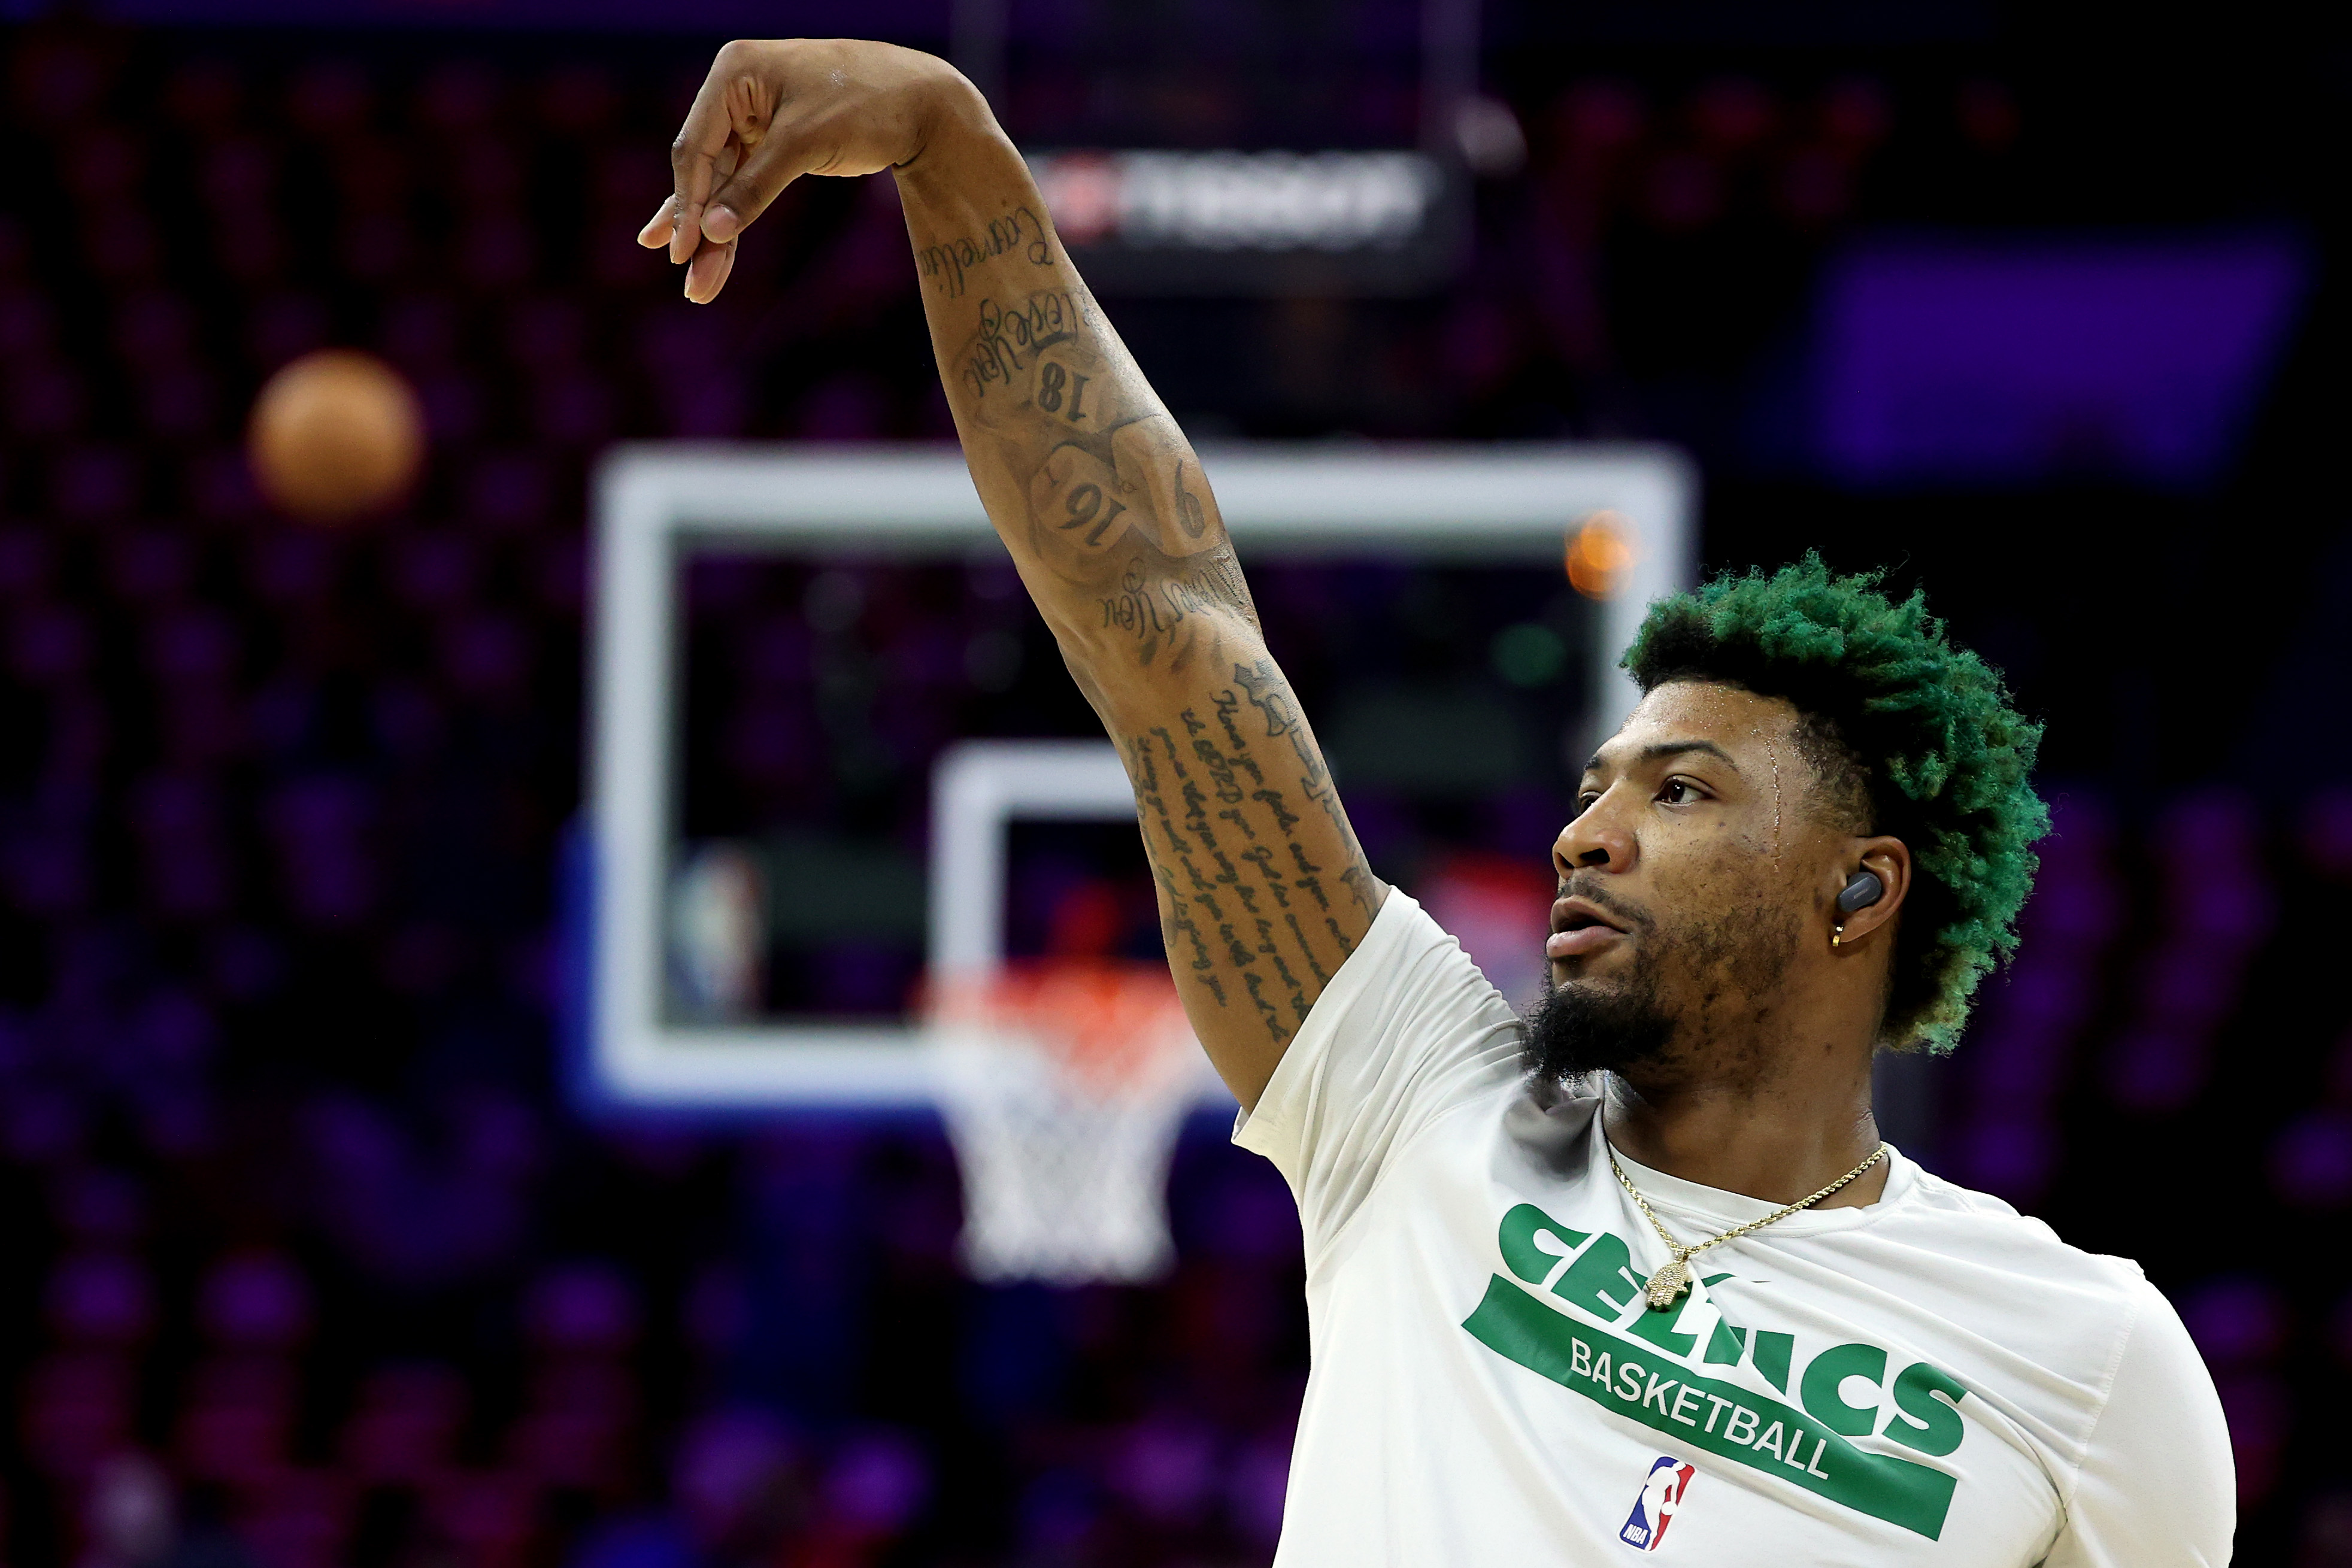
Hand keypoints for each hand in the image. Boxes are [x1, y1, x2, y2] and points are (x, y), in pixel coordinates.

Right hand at [636, 39, 967, 302]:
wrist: (922, 102)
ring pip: (724, 185)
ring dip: (714, 236)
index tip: (683, 253)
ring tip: (699, 289)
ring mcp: (753, 118)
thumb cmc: (866, 105)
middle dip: (699, 230)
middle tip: (692, 286)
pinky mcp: (774, 143)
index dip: (687, 204)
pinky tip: (713, 249)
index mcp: (735, 73)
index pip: (696, 147)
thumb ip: (755, 187)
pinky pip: (746, 186)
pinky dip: (736, 219)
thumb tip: (712, 231)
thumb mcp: (806, 143)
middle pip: (706, 171)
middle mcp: (736, 92)